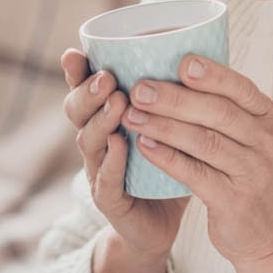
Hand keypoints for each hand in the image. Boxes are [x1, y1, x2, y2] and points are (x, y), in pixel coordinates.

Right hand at [60, 49, 189, 265]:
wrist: (161, 223)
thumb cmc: (166, 167)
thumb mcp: (167, 128)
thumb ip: (174, 97)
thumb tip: (196, 49)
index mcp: (105, 118)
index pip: (83, 89)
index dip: (76, 72)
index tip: (75, 52)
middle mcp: (97, 141)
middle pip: (76, 111)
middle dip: (87, 91)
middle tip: (107, 77)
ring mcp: (98, 170)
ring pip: (88, 141)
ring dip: (101, 120)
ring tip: (117, 102)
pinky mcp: (108, 200)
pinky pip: (106, 179)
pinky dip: (112, 161)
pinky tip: (120, 144)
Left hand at [118, 54, 272, 267]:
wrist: (267, 231)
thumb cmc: (244, 171)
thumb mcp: (247, 135)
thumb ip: (221, 105)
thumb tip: (175, 63)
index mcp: (266, 116)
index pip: (240, 88)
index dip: (211, 74)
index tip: (181, 61)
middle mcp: (264, 141)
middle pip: (218, 112)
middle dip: (175, 98)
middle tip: (139, 89)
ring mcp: (251, 171)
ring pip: (204, 141)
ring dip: (163, 126)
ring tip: (132, 115)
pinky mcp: (233, 200)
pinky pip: (195, 173)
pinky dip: (167, 158)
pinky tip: (143, 146)